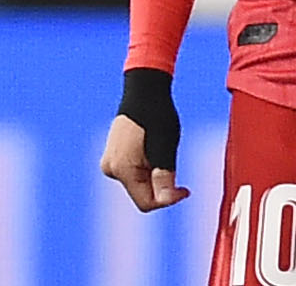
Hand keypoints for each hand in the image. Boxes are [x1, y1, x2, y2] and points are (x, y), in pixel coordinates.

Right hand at [102, 68, 186, 211]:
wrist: (145, 91)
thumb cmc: (158, 116)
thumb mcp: (166, 147)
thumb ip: (164, 177)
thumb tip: (166, 200)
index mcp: (121, 169)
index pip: (146, 203)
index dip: (168, 200)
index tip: (186, 188)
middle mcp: (110, 169)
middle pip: (143, 195)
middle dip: (161, 186)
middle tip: (172, 161)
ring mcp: (110, 163)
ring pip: (140, 185)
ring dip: (155, 176)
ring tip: (161, 150)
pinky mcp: (113, 157)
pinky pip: (134, 174)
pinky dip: (148, 169)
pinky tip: (153, 147)